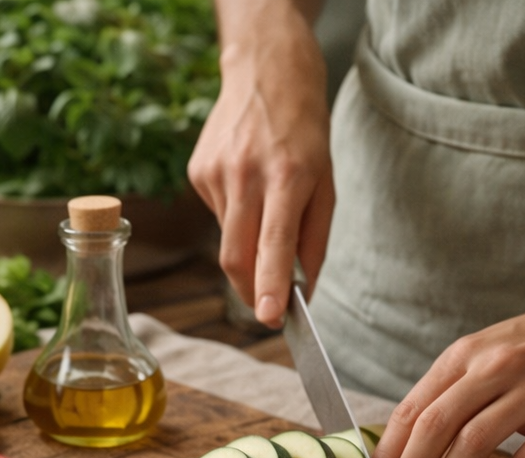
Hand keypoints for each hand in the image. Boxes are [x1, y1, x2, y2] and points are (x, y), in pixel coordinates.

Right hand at [186, 6, 332, 325]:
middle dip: (250, 290)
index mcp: (286, 176)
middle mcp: (245, 175)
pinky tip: (245, 185)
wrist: (266, 72)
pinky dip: (234, 216)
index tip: (268, 319)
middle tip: (265, 307)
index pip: (273, 244)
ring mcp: (215, 174)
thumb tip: (303, 289)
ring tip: (264, 205)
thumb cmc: (304, 130)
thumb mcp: (327, 180)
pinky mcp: (197, 172)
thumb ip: (314, 238)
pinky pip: (217, 215)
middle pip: (236, 256)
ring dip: (246, 243)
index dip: (269, 286)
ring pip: (227, 238)